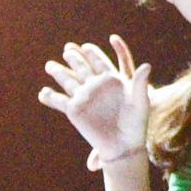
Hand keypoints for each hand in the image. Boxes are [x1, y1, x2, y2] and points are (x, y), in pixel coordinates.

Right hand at [39, 36, 155, 170]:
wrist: (126, 143)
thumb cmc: (136, 123)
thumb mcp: (141, 101)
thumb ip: (139, 83)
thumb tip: (147, 65)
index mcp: (112, 80)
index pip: (100, 62)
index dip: (92, 53)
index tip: (86, 47)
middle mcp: (96, 86)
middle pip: (82, 67)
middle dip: (73, 58)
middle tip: (67, 49)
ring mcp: (84, 98)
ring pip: (68, 81)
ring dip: (58, 72)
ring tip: (49, 65)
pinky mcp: (75, 111)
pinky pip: (60, 102)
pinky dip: (50, 97)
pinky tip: (43, 93)